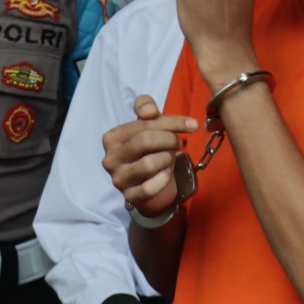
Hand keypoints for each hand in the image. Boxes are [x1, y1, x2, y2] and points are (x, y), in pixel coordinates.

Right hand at [101, 95, 196, 217]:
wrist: (147, 182)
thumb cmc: (147, 149)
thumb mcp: (146, 124)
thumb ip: (145, 106)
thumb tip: (150, 111)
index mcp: (111, 138)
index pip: (143, 123)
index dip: (172, 122)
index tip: (192, 124)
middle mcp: (110, 158)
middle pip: (145, 141)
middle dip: (169, 139)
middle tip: (179, 143)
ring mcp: (118, 179)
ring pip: (149, 164)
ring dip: (166, 159)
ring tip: (169, 157)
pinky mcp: (129, 196)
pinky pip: (150, 188)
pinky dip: (163, 179)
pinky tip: (166, 174)